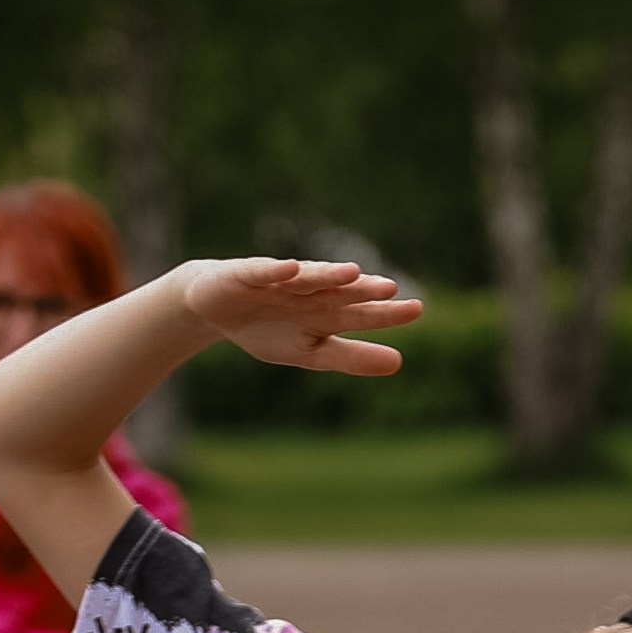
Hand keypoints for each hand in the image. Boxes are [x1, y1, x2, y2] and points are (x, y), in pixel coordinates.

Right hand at [179, 256, 422, 377]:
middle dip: (363, 290)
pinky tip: (291, 269)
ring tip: (351, 273)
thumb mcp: (311, 352)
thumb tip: (399, 363)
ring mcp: (279, 281)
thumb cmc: (268, 330)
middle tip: (391, 289)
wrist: (214, 309)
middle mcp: (308, 292)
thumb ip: (352, 357)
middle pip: (341, 291)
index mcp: (325, 312)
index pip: (362, 312)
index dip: (387, 312)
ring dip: (328, 274)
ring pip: (308, 277)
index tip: (417, 309)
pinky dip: (276, 271)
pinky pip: (264, 271)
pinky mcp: (247, 274)